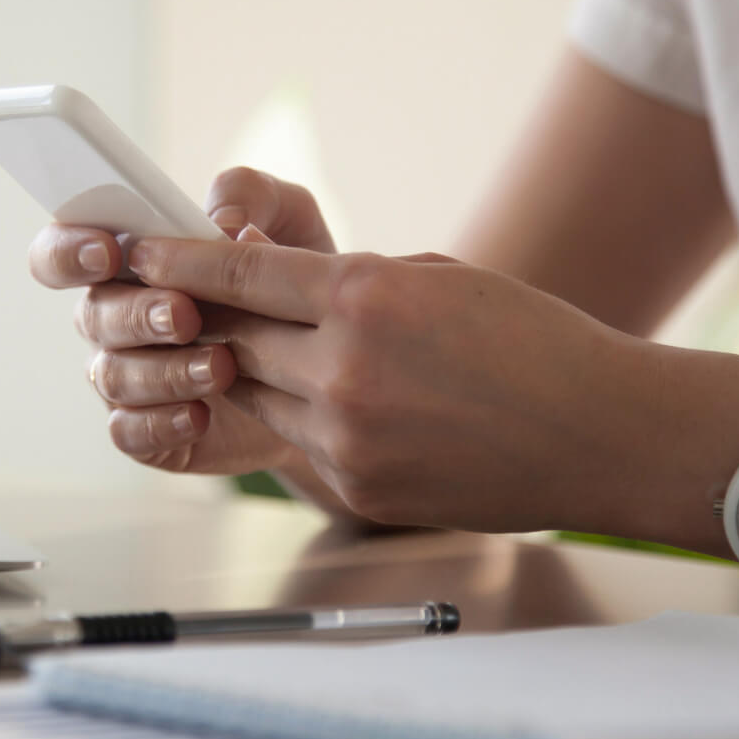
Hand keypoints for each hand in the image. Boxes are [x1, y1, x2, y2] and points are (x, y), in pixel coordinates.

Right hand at [27, 168, 335, 474]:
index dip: (68, 251)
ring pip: (113, 376)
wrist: (331, 366)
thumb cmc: (293, 280)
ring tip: (220, 367)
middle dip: (137, 314)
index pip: (62, 249)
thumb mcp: (289, 220)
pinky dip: (162, 423)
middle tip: (186, 314)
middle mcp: (115, 318)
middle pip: (92, 315)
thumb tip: (221, 221)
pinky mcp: (149, 431)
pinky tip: (201, 414)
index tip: (107, 252)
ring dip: (163, 371)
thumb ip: (251, 195)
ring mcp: (128, 377)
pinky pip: (129, 431)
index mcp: (128, 261)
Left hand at [123, 236, 652, 530]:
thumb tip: (284, 285)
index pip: (239, 273)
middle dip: (208, 320)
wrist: (601, 433)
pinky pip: (300, 443)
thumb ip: (352, 281)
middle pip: (232, 339)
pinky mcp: (356, 486)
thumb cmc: (532, 341)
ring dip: (257, 373)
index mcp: (363, 297)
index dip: (178, 260)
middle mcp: (343, 368)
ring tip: (288, 355)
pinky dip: (306, 419)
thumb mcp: (437, 278)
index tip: (137, 252)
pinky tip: (351, 406)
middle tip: (191, 305)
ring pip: (258, 395)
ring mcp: (346, 435)